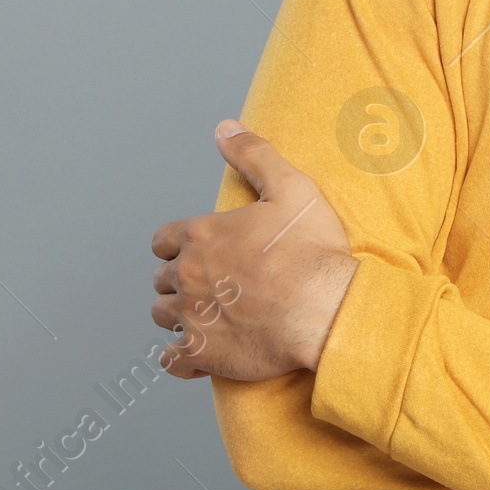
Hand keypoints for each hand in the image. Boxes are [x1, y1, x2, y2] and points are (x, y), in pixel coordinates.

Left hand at [150, 121, 358, 381]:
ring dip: (178, 314)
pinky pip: (171, 361)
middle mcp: (188, 275)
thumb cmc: (312, 250)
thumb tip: (225, 128)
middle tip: (212, 283)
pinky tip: (201, 352)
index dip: (178, 245)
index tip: (197, 251)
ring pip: (162, 316)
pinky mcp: (202, 353)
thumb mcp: (290, 187)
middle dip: (180, 279)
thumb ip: (253, 155)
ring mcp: (192, 316)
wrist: (326, 309)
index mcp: (202, 235)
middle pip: (162, 279)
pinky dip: (181, 357)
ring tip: (207, 314)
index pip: (163, 240)